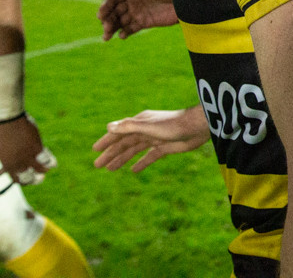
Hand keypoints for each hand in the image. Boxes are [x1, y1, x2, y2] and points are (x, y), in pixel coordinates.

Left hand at [0, 115, 56, 183]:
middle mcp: (17, 163)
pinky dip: (51, 162)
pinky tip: (54, 164)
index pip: (16, 180)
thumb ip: (4, 163)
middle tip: (40, 178)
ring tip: (47, 169)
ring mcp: (27, 156)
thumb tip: (2, 172)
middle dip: (35, 180)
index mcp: (7, 165)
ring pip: (39, 169)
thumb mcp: (0, 152)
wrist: (9, 121)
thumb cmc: (4, 134)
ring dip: (44, 170)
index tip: (29, 180)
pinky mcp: (36, 148)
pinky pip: (46, 159)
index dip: (24, 181)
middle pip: (28, 178)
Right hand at [92, 107, 210, 172]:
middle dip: (111, 154)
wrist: (197, 127)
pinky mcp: (165, 147)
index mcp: (140, 122)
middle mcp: (145, 129)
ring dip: (122, 159)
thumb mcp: (148, 127)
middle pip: (125, 143)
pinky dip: (141, 163)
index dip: (107, 141)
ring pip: (135, 150)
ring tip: (110, 170)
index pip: (119, 133)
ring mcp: (155, 138)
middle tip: (97, 166)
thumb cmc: (173, 125)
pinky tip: (134, 171)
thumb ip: (129, 127)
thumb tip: (108, 126)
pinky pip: (150, 156)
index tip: (95, 150)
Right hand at [98, 0, 177, 39]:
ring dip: (112, 28)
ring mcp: (138, 12)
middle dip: (107, 19)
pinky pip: (131, 28)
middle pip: (114, 10)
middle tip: (105, 28)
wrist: (188, 0)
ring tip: (107, 36)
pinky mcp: (145, 22)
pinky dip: (125, 32)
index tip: (101, 15)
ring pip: (120, 21)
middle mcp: (133, 1)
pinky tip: (122, 36)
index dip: (106, 5)